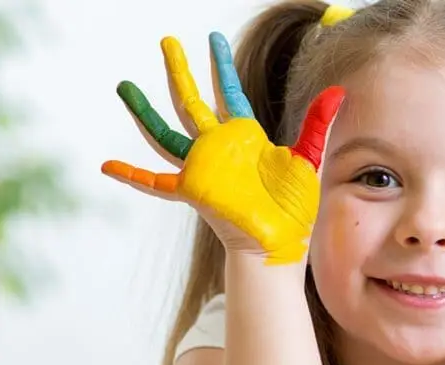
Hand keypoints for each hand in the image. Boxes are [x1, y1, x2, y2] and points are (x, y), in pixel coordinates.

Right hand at [101, 32, 345, 264]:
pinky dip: (131, 175)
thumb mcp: (309, 158)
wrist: (282, 243)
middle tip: (167, 41)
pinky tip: (106, 167)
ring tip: (125, 86)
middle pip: (191, 102)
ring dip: (144, 111)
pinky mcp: (192, 189)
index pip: (228, 93)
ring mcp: (203, 167)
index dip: (221, 67)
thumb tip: (338, 91)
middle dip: (180, 71)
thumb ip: (318, 124)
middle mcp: (219, 148)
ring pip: (165, 133)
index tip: (214, 40)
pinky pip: (155, 182)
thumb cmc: (295, 208)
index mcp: (245, 138)